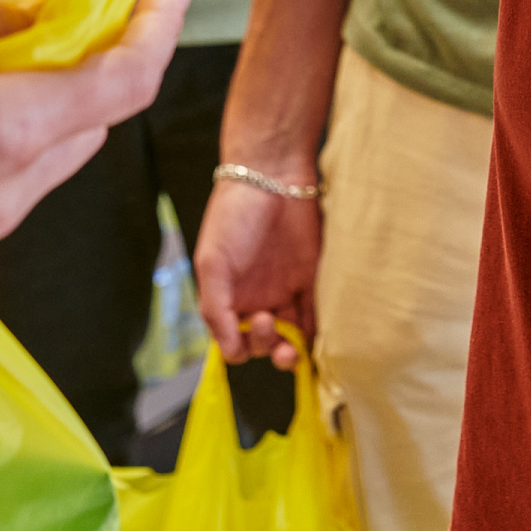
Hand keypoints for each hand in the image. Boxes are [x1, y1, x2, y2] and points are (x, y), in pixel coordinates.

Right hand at [192, 169, 319, 370]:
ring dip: (293, 353)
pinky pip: (316, 317)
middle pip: (265, 344)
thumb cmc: (232, 216)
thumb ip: (216, 309)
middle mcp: (257, 299)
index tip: (248, 329)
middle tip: (269, 323)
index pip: (234, 342)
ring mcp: (285, 291)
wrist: (271, 177)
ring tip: (293, 349)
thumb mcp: (212, 263)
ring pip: (292, 337)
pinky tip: (318, 340)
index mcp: (228, 299)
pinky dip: (318, 335)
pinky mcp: (312, 281)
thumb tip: (229, 353)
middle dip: (267, 347)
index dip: (241, 347)